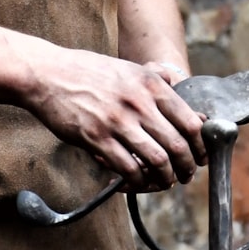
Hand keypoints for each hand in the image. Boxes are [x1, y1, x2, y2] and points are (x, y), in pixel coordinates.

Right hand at [21, 52, 206, 188]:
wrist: (48, 74)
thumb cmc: (87, 71)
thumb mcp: (128, 67)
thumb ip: (154, 79)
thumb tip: (179, 88)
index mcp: (151, 84)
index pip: (190, 121)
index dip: (200, 145)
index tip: (200, 155)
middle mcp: (139, 102)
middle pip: (178, 145)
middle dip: (187, 166)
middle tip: (186, 174)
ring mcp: (118, 121)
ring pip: (157, 160)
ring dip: (165, 178)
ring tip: (165, 182)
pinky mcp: (97, 138)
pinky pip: (127, 168)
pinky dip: (136, 180)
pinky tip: (135, 181)